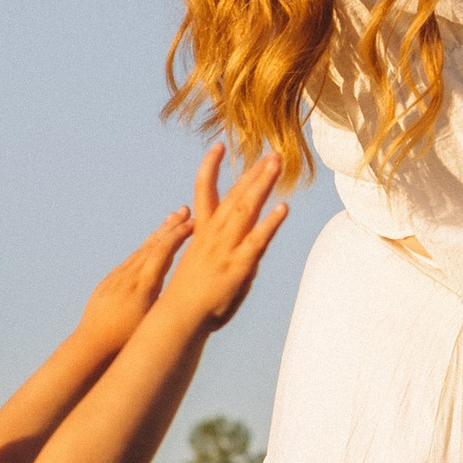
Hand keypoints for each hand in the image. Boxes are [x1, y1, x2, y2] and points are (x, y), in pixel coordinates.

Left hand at [74, 209, 196, 357]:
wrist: (92, 345)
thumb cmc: (127, 341)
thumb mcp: (153, 322)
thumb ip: (169, 302)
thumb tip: (190, 289)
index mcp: (143, 286)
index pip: (162, 252)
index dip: (178, 235)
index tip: (194, 222)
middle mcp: (129, 276)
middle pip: (152, 245)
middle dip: (170, 226)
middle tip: (185, 209)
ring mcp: (117, 277)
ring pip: (141, 250)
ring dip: (158, 234)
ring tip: (171, 219)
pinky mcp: (110, 282)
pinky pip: (131, 260)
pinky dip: (144, 248)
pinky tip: (150, 245)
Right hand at [155, 146, 289, 335]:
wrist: (179, 317)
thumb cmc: (188, 294)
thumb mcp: (199, 262)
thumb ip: (216, 247)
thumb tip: (224, 237)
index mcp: (202, 231)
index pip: (204, 191)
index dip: (210, 167)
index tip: (217, 146)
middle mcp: (213, 234)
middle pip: (235, 196)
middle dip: (254, 172)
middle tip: (272, 152)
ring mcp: (226, 248)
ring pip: (247, 209)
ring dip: (263, 185)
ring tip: (277, 164)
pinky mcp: (239, 265)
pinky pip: (257, 240)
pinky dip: (270, 223)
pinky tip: (283, 207)